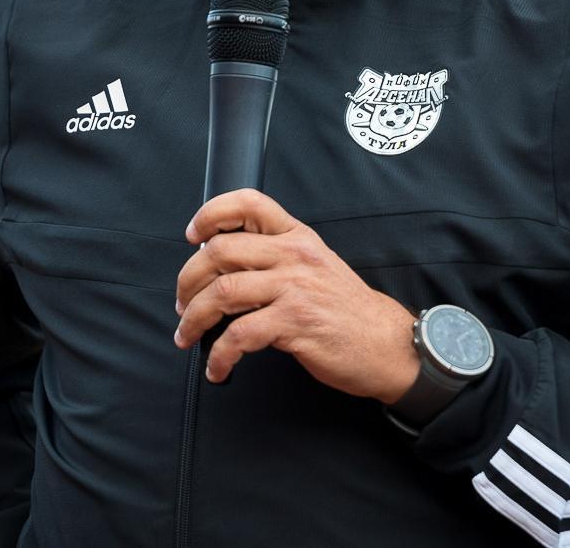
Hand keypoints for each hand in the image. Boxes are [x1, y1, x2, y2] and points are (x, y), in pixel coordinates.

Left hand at [174, 188, 418, 402]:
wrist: (386, 343)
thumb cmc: (345, 310)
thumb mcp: (315, 266)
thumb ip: (276, 257)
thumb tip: (221, 265)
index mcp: (297, 236)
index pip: (249, 203)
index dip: (211, 215)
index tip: (194, 238)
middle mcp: (295, 255)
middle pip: (220, 252)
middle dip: (187, 281)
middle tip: (183, 305)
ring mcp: (295, 287)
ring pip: (222, 293)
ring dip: (194, 320)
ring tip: (187, 336)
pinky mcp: (296, 322)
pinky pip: (239, 336)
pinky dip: (219, 356)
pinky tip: (218, 367)